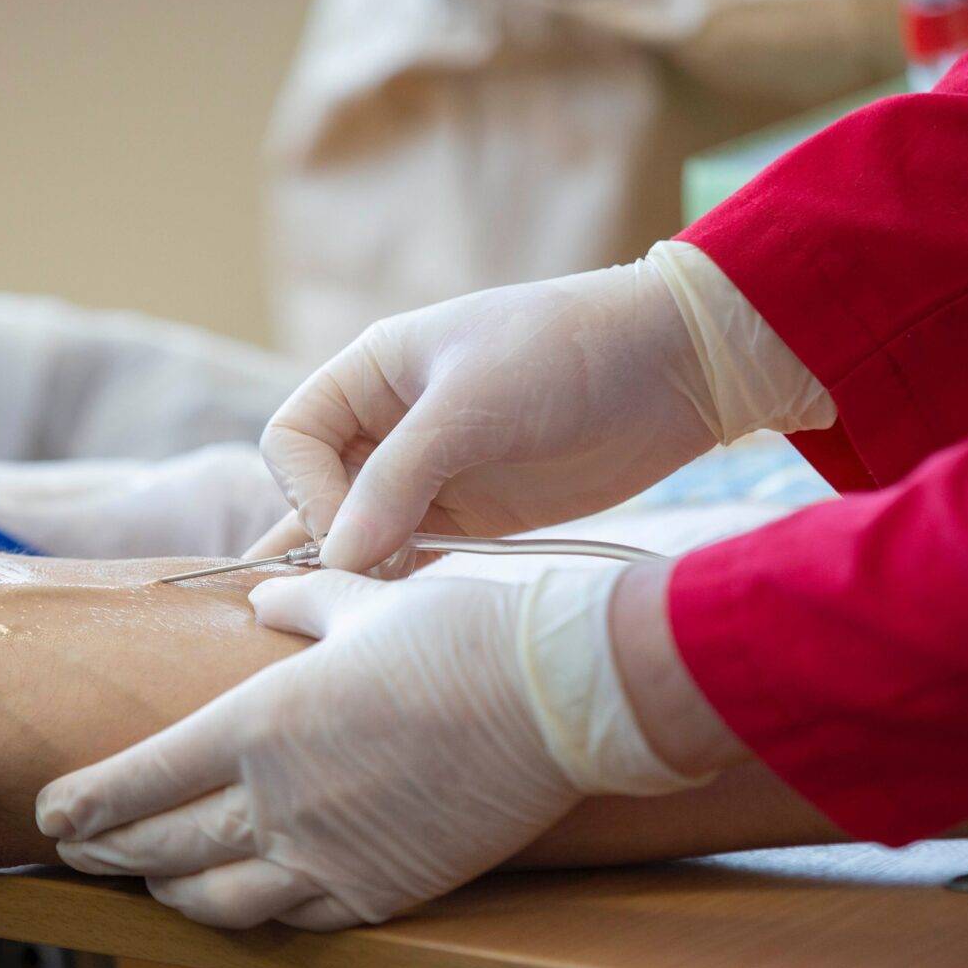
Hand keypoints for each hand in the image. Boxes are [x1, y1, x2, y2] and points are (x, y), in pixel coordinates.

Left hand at [38, 563, 699, 928]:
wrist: (560, 696)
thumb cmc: (461, 632)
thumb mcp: (365, 600)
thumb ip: (302, 603)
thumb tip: (270, 597)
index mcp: (256, 723)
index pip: (138, 780)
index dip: (84, 805)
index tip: (47, 817)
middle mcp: (276, 801)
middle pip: (161, 845)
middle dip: (107, 852)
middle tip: (76, 853)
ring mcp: (327, 856)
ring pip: (216, 901)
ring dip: (171, 893)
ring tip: (152, 882)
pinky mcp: (381, 893)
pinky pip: (294, 920)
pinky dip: (254, 914)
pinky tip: (242, 904)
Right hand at [257, 259, 715, 572]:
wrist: (675, 369)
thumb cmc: (568, 354)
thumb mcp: (474, 403)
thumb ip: (398, 479)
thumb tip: (336, 558)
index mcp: (372, 373)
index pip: (293, 441)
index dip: (308, 492)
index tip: (351, 531)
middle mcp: (387, 425)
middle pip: (315, 494)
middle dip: (329, 539)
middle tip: (369, 575)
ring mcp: (427, 475)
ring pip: (356, 533)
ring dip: (357, 570)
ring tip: (370, 607)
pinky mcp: (467, 519)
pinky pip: (406, 557)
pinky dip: (395, 584)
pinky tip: (394, 613)